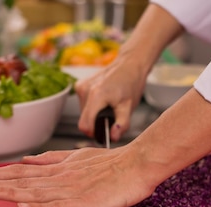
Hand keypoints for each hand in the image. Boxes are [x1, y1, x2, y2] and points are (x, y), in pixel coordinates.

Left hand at [0, 146, 155, 206]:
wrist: (138, 165)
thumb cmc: (112, 164)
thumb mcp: (77, 157)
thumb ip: (52, 159)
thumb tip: (27, 160)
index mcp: (58, 169)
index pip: (23, 173)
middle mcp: (60, 178)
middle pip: (23, 182)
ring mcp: (72, 190)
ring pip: (36, 192)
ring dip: (9, 193)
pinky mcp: (86, 202)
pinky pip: (61, 206)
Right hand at [74, 3, 184, 140]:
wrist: (129, 65)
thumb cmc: (131, 83)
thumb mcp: (129, 107)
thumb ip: (121, 125)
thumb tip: (113, 137)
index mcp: (96, 95)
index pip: (85, 125)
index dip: (94, 133)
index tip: (104, 132)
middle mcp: (85, 90)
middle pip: (84, 120)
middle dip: (96, 124)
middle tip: (111, 117)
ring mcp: (81, 87)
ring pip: (83, 113)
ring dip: (95, 115)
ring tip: (109, 106)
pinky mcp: (80, 85)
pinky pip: (83, 105)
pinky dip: (92, 107)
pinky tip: (104, 100)